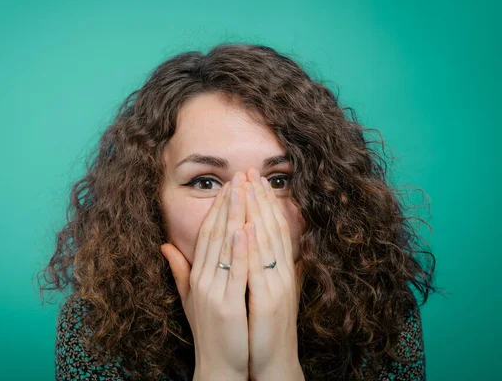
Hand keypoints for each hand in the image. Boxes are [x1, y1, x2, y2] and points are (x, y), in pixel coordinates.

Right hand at [161, 173, 248, 378]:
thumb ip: (179, 270)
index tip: (230, 186)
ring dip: (234, 215)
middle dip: (227, 203)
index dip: (218, 208)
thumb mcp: (191, 298)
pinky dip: (238, 248)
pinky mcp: (226, 305)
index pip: (207, 234)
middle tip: (238, 176)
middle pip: (215, 233)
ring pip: (224, 246)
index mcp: (198, 275)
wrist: (217, 367)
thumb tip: (164, 246)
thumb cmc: (210, 332)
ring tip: (243, 190)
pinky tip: (244, 227)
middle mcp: (202, 279)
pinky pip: (233, 272)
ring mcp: (213, 291)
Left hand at [243, 167, 304, 379]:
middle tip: (250, 171)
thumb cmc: (262, 325)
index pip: (271, 228)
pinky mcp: (271, 300)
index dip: (262, 202)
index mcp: (277, 268)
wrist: (270, 359)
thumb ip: (255, 267)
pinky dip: (255, 246)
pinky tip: (248, 226)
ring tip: (248, 187)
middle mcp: (281, 271)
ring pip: (268, 241)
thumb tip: (251, 246)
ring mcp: (277, 284)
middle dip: (260, 198)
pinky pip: (261, 268)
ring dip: (258, 212)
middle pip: (271, 227)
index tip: (251, 179)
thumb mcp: (259, 290)